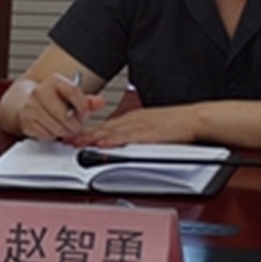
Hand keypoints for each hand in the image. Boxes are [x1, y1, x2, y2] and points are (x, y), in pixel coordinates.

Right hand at [17, 73, 104, 140]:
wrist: (27, 101)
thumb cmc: (54, 99)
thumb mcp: (73, 96)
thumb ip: (89, 101)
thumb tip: (100, 103)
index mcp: (54, 80)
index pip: (73, 92)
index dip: (83, 106)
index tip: (85, 113)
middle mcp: (40, 92)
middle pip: (65, 115)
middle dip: (75, 124)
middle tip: (78, 126)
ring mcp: (31, 107)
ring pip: (56, 127)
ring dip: (66, 132)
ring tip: (67, 127)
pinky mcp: (26, 121)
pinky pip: (47, 134)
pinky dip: (53, 134)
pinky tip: (54, 128)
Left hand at [70, 105, 196, 146]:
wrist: (193, 119)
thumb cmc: (177, 125)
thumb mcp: (153, 127)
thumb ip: (137, 133)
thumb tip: (124, 143)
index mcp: (134, 118)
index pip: (107, 125)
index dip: (89, 131)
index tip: (74, 135)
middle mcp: (133, 119)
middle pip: (104, 127)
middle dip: (84, 134)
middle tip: (67, 139)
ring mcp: (139, 125)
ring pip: (111, 131)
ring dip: (93, 137)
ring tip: (76, 142)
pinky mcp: (148, 132)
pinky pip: (126, 137)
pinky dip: (113, 140)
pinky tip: (102, 143)